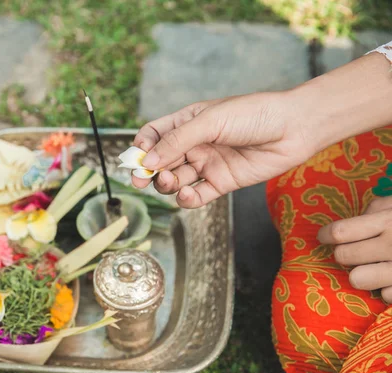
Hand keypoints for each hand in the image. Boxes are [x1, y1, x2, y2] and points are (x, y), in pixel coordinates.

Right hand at [132, 91, 313, 207]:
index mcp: (188, 122)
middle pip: (161, 161)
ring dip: (167, 184)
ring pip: (176, 180)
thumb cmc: (254, 114)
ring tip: (168, 182)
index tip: (136, 158)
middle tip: (140, 180)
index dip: (142, 147)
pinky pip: (198, 195)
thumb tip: (147, 161)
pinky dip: (188, 199)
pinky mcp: (221, 183)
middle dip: (149, 171)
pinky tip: (186, 195)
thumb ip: (177, 140)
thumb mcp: (210, 121)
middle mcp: (194, 144)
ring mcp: (207, 164)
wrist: (294, 129)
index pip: (154, 135)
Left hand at [318, 197, 391, 302]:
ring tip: (371, 267)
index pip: (340, 232)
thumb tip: (353, 222)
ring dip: (360, 274)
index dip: (326, 235)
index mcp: (388, 221)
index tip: (323, 237)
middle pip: (343, 256)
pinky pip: (384, 295)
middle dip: (344, 253)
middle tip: (354, 251)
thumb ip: (375, 210)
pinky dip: (387, 288)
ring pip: (356, 279)